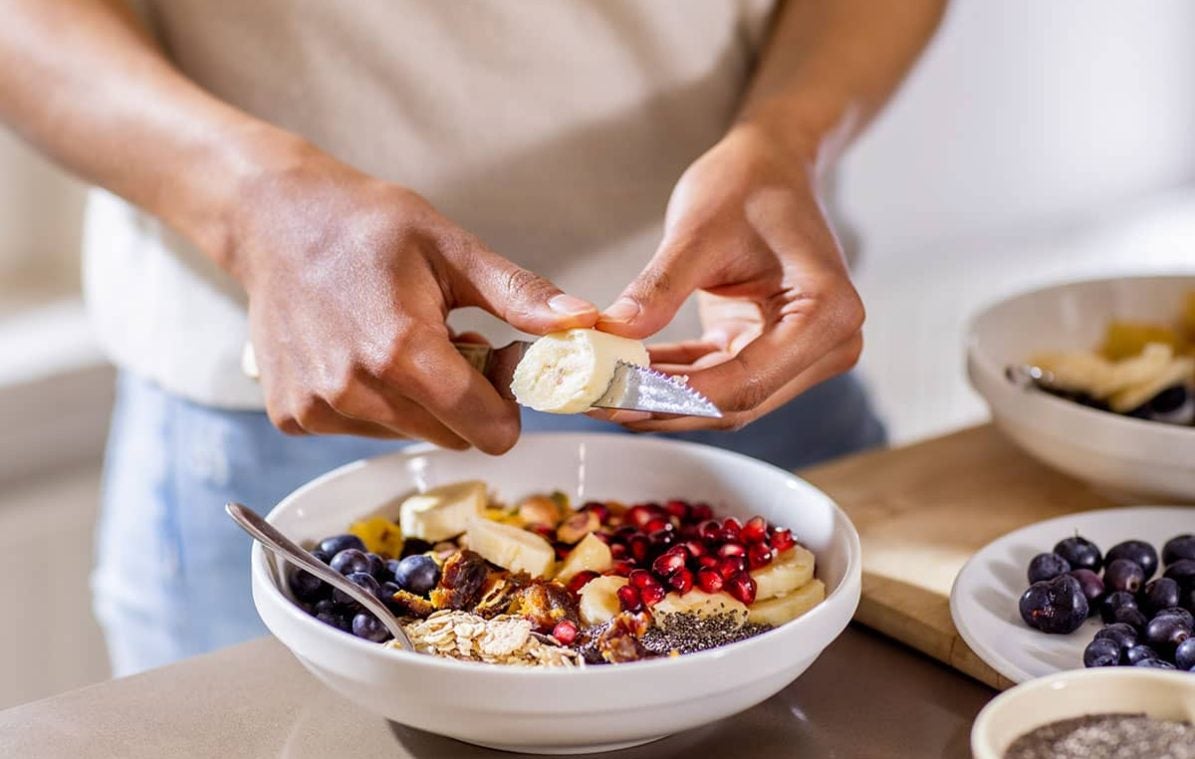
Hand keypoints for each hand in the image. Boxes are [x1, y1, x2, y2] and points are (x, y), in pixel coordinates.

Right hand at [233, 144, 596, 451]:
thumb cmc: (365, 225)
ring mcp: (318, 408)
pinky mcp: (294, 417)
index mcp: (401, 351)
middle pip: (451, 436)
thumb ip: (519, 296)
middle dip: (465, 400)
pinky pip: (362, 430)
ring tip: (400, 341)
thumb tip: (584, 323)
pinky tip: (360, 352)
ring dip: (419, 401)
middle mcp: (354, 390)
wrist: (273, 219)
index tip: (498, 365)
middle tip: (450, 342)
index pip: (487, 429)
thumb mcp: (452, 248)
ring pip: (408, 435)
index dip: (507, 405)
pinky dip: (374, 402)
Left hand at [597, 124, 863, 430]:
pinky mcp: (773, 353)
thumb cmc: (748, 183)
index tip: (618, 395)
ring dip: (662, 399)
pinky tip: (624, 375)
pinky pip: (716, 380)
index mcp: (827, 313)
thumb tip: (613, 333)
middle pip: (736, 401)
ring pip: (723, 400)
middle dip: (662, 405)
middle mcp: (828, 344)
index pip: (745, 381)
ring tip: (599, 392)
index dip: (676, 396)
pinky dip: (671, 380)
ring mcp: (804, 355)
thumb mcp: (698, 230)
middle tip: (596, 401)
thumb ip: (659, 287)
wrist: (772, 165)